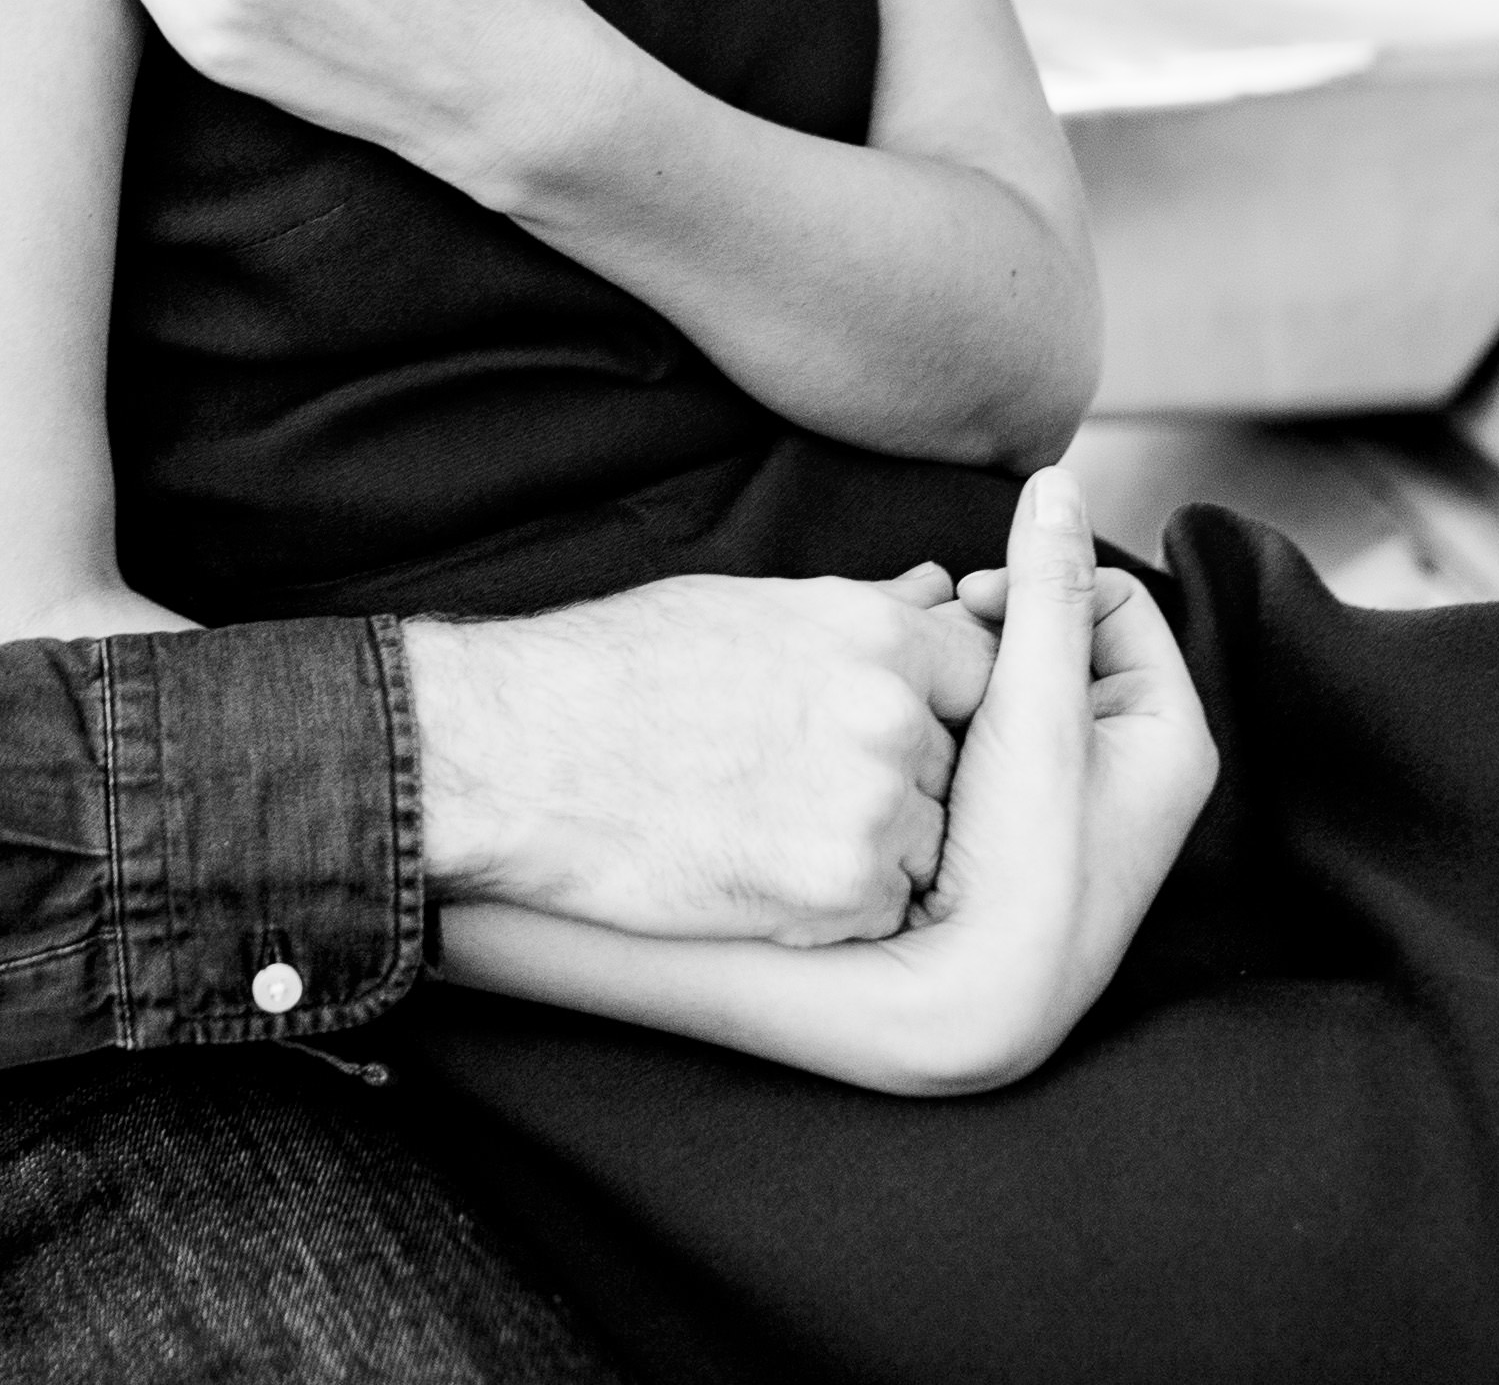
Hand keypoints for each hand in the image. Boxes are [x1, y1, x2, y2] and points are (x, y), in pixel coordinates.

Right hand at [405, 564, 1002, 945]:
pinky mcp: (835, 891)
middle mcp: (888, 714)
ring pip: (922, 843)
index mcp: (872, 632)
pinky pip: (878, 908)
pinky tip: (756, 871)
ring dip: (871, 847)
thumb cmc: (611, 671)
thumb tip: (937, 590)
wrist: (517, 757)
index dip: (938, 706)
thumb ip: (859, 609)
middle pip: (953, 767)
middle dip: (901, 781)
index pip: (981, 675)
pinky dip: (831, 906)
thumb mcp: (741, 606)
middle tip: (802, 783)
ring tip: (771, 826)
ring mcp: (869, 807)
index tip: (887, 729)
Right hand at [857, 465, 1213, 1089]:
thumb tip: (1055, 477)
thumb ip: (1043, 591)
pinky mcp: (1030, 826)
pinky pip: (989, 739)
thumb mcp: (1036, 709)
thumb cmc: (1027, 860)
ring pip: (1015, 688)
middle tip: (939, 660)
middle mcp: (1138, 762)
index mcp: (1173, 731)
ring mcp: (1083, 797)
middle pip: (1057, 642)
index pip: (1106, 598)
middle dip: (992, 637)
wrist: (978, 1001)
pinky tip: (913, 752)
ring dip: (965, 682)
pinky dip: (952, 730)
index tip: (969, 607)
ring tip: (920, 709)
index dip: (1037, 585)